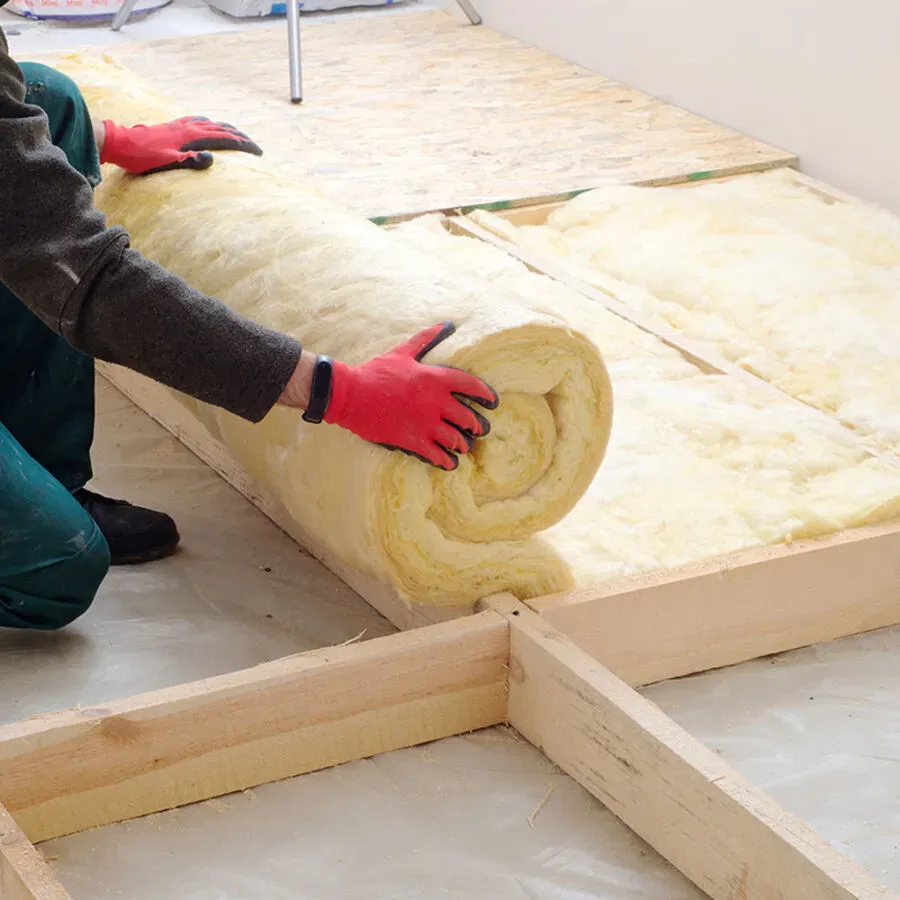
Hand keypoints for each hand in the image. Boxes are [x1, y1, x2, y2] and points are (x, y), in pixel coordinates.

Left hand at [99, 116, 262, 175]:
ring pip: (211, 124)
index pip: (225, 138)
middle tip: (254, 146)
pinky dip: (210, 123)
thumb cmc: (144, 158)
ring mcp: (181, 125)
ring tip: (238, 136)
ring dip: (228, 129)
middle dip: (241, 137)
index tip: (259, 152)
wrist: (121, 143)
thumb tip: (212, 159)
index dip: (244, 145)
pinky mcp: (173, 126)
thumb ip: (191, 161)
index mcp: (192, 137)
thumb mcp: (168, 163)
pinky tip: (208, 124)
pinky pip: (198, 121)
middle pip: (222, 129)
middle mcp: (189, 127)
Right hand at [321, 323, 497, 470]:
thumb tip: (448, 324)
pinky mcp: (412, 440)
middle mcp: (435, 402)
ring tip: (464, 447)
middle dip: (477, 426)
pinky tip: (450, 463)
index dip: (486, 395)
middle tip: (479, 430)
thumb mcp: (403, 351)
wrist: (349, 394)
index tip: (493, 402)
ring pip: (456, 439)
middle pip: (467, 417)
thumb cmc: (376, 371)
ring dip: (463, 444)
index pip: (471, 386)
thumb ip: (427, 338)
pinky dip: (447, 461)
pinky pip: (437, 455)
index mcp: (434, 378)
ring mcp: (424, 423)